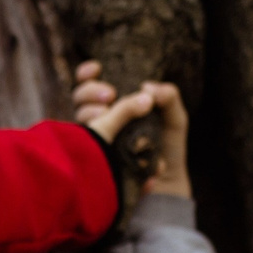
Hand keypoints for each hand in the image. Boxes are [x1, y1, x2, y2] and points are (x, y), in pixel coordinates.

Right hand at [71, 62, 191, 197]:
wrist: (167, 183)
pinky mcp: (93, 161)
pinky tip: (119, 145)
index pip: (90, 83)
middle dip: (89, 92)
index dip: (87, 73)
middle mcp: (99, 120)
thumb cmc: (166, 145)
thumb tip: (147, 87)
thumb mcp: (174, 118)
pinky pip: (87, 150)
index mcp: (114, 104)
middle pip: (79, 99)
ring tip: (105, 116)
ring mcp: (93, 140)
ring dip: (88, 114)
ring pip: (78, 121)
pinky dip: (101, 144)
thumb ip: (169, 98)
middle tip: (109, 97)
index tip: (97, 69)